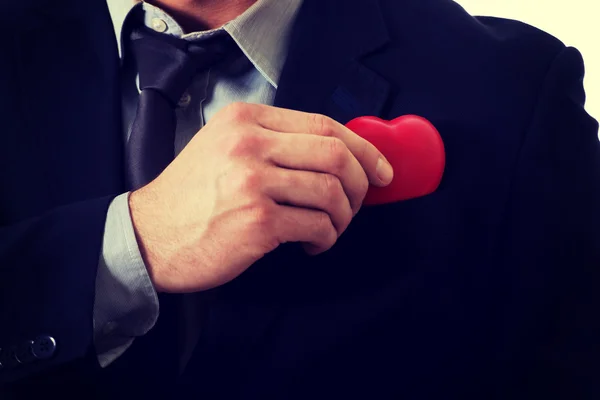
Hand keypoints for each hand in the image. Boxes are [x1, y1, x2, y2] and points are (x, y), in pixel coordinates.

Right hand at [129, 102, 392, 292]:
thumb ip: (274, 142)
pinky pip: (317, 225)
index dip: (363, 148)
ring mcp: (253, 182)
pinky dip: (325, 238)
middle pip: (335, 154)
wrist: (149, 236)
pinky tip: (312, 244)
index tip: (381, 169)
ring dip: (342, 217)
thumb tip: (337, 154)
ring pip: (331, 192)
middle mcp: (249, 144)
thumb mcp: (224, 148)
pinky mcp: (257, 221)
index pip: (323, 124)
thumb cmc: (191, 196)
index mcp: (245, 120)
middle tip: (358, 202)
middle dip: (360, 183)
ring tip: (329, 228)